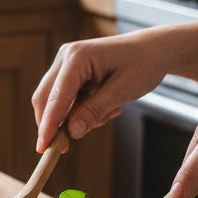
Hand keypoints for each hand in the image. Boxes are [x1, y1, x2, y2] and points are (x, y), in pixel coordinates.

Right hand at [32, 30, 169, 150]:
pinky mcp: (69, 72)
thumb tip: (72, 132)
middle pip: (45, 98)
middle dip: (54, 124)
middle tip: (64, 148)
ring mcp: (65, 63)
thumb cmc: (142, 64)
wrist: (153, 49)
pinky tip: (106, 106)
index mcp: (77, 57)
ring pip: (55, 101)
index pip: (56, 97)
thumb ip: (95, 111)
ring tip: (111, 110)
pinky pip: (66, 99)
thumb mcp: (123, 90)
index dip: (48, 124)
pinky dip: (80, 110)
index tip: (43, 148)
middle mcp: (65, 57)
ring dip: (74, 117)